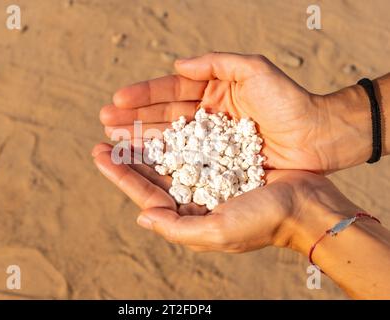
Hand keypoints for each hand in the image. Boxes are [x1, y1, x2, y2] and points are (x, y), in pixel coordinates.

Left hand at [91, 142, 355, 252]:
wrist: (307, 204)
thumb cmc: (264, 221)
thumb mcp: (217, 231)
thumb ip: (176, 228)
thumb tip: (142, 217)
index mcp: (189, 213)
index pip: (146, 193)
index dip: (120, 174)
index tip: (98, 153)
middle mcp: (196, 194)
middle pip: (153, 170)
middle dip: (129, 153)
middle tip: (105, 130)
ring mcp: (210, 173)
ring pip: (169, 152)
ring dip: (147, 137)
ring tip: (126, 122)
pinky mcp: (226, 155)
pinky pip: (193, 140)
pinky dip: (176, 129)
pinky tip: (162, 118)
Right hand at [100, 52, 372, 171]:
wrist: (318, 136)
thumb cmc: (289, 100)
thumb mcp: (255, 70)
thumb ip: (217, 64)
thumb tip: (178, 66)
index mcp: (213, 91)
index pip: (171, 90)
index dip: (143, 95)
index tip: (117, 100)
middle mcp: (207, 116)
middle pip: (164, 116)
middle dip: (134, 118)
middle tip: (104, 123)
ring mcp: (211, 141)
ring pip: (170, 139)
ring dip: (142, 139)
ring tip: (114, 141)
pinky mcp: (219, 164)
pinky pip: (186, 160)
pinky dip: (164, 161)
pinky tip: (143, 162)